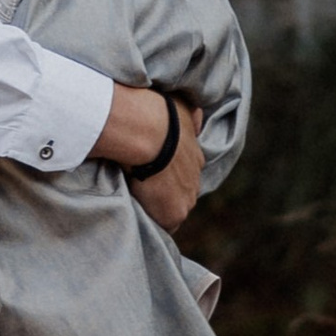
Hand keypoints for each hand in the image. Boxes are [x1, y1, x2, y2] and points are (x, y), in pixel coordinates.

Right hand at [132, 96, 203, 234]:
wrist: (149, 131)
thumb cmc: (161, 116)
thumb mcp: (184, 110)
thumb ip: (191, 117)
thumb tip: (198, 114)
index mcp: (196, 158)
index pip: (184, 174)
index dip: (169, 175)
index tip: (155, 173)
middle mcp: (196, 181)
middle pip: (180, 194)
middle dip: (166, 194)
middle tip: (144, 188)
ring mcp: (186, 200)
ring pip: (173, 210)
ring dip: (158, 207)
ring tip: (138, 200)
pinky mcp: (173, 215)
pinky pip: (163, 225)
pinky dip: (151, 220)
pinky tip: (137, 210)